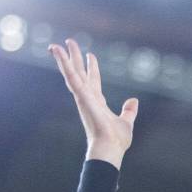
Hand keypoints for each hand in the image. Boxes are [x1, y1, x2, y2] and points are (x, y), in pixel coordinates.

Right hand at [49, 39, 137, 169]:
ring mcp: (83, 96)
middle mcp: (88, 98)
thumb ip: (129, 111)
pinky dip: (63, 62)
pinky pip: (71, 76)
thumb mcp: (126, 122)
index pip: (94, 81)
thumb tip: (134, 101)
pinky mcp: (81, 96)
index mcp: (98, 102)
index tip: (91, 55)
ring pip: (71, 73)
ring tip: (57, 44)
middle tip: (70, 41)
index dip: (93, 68)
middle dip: (75, 58)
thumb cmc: (116, 141)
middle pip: (80, 73)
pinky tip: (57, 51)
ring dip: (64, 58)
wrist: (110, 149)